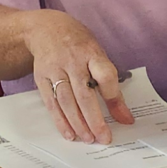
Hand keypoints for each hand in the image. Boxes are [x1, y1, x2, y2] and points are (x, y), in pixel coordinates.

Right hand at [21, 11, 132, 144]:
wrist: (46, 28)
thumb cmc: (78, 45)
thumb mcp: (97, 55)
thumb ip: (110, 83)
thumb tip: (124, 115)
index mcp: (91, 53)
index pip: (105, 75)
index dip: (113, 97)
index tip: (122, 117)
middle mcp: (72, 61)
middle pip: (84, 94)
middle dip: (94, 119)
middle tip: (103, 138)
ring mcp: (55, 69)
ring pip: (66, 101)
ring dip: (77, 123)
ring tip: (88, 138)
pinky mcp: (41, 77)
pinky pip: (51, 103)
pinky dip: (60, 120)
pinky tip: (69, 133)